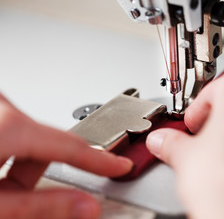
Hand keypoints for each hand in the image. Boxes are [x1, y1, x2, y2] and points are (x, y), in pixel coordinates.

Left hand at [0, 94, 132, 218]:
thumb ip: (44, 206)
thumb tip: (86, 206)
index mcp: (9, 127)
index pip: (72, 146)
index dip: (101, 160)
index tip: (121, 164)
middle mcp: (3, 107)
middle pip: (47, 142)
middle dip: (40, 170)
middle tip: (18, 195)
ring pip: (29, 135)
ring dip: (24, 159)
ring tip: (1, 184)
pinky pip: (14, 126)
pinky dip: (11, 148)